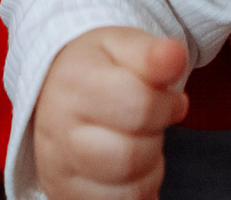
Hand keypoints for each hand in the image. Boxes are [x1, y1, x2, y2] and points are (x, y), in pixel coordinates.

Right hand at [36, 27, 189, 199]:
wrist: (55, 89)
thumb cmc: (97, 68)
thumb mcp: (123, 45)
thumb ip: (151, 54)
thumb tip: (175, 57)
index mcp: (72, 82)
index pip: (138, 106)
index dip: (168, 104)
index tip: (171, 99)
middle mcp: (55, 129)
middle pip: (131, 156)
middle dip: (155, 138)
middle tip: (150, 123)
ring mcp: (57, 169)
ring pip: (128, 191)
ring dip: (148, 169)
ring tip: (137, 141)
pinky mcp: (63, 195)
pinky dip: (136, 191)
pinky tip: (127, 169)